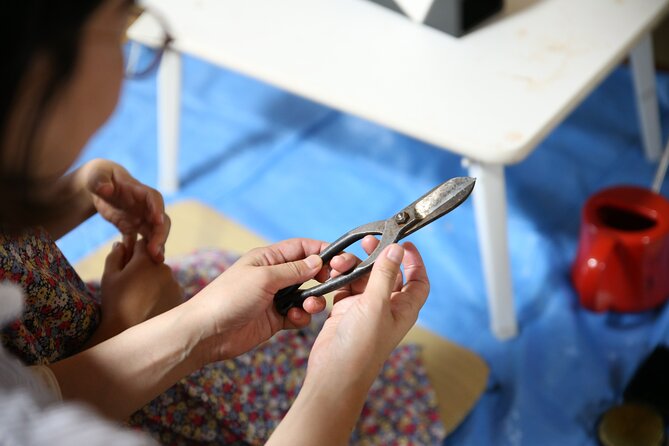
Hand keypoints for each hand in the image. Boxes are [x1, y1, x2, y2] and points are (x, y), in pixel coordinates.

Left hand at [78, 159, 169, 262]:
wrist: (98, 184)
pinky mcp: (131, 227)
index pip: (154, 199)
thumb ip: (99, 181)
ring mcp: (140, 218)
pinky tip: (136, 265)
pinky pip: (137, 242)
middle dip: (160, 236)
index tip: (158, 221)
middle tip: (156, 252)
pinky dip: (138, 253)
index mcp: (139, 191)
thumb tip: (106, 189)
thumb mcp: (96, 174)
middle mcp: (145, 206)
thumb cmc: (97, 175)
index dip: (158, 209)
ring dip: (156, 247)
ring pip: (154, 234)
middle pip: (160, 221)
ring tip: (156, 261)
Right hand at [93, 238, 183, 342]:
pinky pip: (170, 288)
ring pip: (163, 275)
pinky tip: (152, 306)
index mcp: (145, 260)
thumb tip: (121, 243)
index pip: (142, 245)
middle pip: (154, 260)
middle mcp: (163, 268)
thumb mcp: (109, 278)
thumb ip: (115, 256)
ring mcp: (174, 282)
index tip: (127, 265)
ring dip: (155, 281)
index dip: (133, 253)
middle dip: (145, 267)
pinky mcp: (180, 295)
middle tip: (132, 286)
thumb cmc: (115, 304)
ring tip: (142, 300)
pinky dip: (163, 293)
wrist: (130, 334)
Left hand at [188, 238, 360, 362]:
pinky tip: (295, 320)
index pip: (301, 248)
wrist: (207, 332)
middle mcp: (274, 276)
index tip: (340, 260)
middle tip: (332, 284)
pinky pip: (298, 315)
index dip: (321, 251)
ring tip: (309, 307)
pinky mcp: (275, 319)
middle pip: (308, 271)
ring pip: (306, 295)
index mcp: (268, 258)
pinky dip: (301, 317)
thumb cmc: (229, 297)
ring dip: (313, 300)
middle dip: (322, 277)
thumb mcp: (264, 278)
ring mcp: (275, 298)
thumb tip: (318, 260)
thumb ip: (293, 270)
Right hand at [306, 241, 428, 388]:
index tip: (404, 243)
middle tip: (367, 241)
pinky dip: (340, 278)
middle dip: (378, 257)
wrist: (334, 372)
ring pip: (363, 278)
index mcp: (403, 308)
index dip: (414, 261)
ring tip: (342, 263)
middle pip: (388, 274)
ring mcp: (365, 309)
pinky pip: (345, 286)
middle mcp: (386, 307)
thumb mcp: (376, 305)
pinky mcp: (345, 311)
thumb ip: (385, 274)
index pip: (418, 280)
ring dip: (354, 267)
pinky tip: (333, 274)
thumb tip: (396, 249)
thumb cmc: (362, 346)